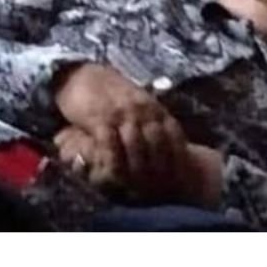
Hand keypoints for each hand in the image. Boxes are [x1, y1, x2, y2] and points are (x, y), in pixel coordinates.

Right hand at [53, 64, 222, 203]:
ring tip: (140, 191)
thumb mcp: (138, 104)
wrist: (83, 75)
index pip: (174, 133)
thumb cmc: (111, 94)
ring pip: (137, 146)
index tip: (182, 178)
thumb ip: (152, 121)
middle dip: (161, 169)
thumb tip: (171, 146)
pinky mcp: (100, 118)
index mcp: (154, 107)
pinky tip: (115, 177)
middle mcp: (142, 109)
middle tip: (162, 191)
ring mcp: (122, 113)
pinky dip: (114, 161)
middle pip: (158, 144)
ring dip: (139, 170)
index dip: (179, 157)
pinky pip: (110, 144)